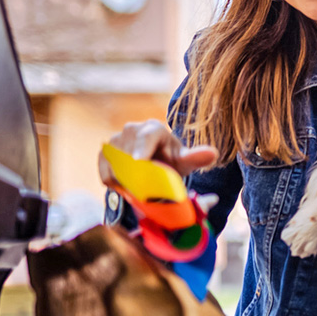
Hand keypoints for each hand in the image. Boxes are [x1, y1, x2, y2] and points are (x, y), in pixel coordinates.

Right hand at [98, 119, 217, 187]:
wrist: (156, 162)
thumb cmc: (172, 160)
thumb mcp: (185, 161)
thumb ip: (196, 157)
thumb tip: (212, 153)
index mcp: (153, 128)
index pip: (146, 137)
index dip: (142, 149)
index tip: (139, 162)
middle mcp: (132, 129)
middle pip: (130, 154)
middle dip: (139, 174)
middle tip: (150, 187)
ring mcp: (115, 140)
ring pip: (116, 166)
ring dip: (129, 181)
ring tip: (143, 184)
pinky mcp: (104, 153)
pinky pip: (107, 174)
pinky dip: (118, 183)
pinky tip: (130, 182)